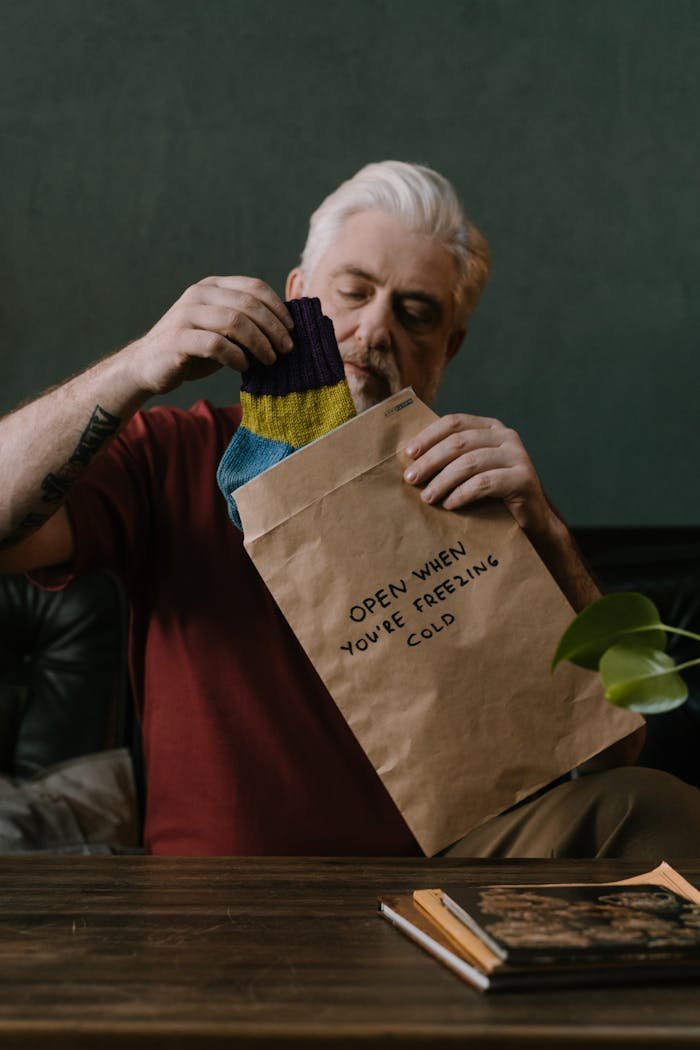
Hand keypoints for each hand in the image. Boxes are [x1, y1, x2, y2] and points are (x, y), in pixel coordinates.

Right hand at [127, 276, 294, 394]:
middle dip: (274, 328)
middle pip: (248, 304)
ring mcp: (186, 315)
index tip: (292, 330)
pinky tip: (244, 367)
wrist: (148, 365)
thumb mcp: (222, 330)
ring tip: (270, 360)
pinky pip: (216, 344)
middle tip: (286, 349)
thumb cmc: (194, 349)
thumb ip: (246, 322)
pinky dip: (236, 356)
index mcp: (213, 286)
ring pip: (234, 321)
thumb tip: (288, 329)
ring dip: (259, 343)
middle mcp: (199, 294)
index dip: (278, 308)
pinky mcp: (178, 339)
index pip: (254, 287)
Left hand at [403, 413, 554, 537]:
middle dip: (430, 461)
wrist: (531, 520)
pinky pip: (484, 483)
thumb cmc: (493, 495)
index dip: (429, 436)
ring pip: (470, 463)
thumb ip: (451, 459)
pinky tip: (449, 504)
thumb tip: (410, 461)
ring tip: (427, 497)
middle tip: (411, 479)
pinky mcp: (523, 478)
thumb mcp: (472, 470)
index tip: (408, 454)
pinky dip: (462, 494)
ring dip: (443, 481)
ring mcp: (517, 455)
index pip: (454, 422)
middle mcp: (506, 436)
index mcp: (490, 427)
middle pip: (459, 442)